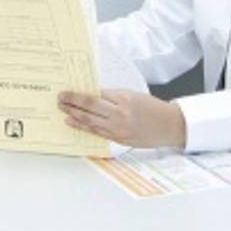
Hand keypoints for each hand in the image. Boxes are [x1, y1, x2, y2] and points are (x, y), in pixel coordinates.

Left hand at [58, 89, 186, 148]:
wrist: (170, 126)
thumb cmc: (153, 108)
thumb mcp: (133, 95)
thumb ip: (113, 96)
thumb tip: (92, 95)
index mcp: (124, 99)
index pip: (96, 95)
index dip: (79, 94)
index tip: (68, 91)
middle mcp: (120, 114)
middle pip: (89, 107)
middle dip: (72, 102)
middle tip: (60, 98)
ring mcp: (119, 128)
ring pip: (90, 121)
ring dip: (73, 114)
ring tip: (62, 109)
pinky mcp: (119, 139)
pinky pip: (97, 132)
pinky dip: (82, 127)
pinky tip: (72, 121)